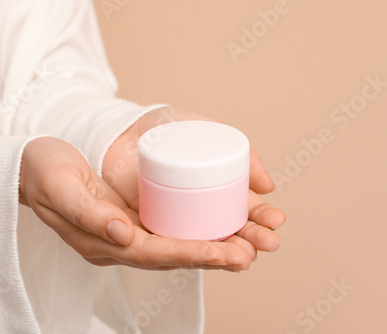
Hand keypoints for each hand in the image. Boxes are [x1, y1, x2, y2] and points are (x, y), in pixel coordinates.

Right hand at [19, 137, 259, 270]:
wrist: (29, 169)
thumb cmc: (42, 173)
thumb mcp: (60, 187)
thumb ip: (89, 213)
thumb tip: (123, 233)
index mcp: (101, 241)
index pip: (154, 253)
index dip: (192, 254)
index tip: (228, 252)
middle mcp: (116, 243)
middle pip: (171, 255)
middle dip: (212, 256)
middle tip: (253, 252)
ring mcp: (123, 233)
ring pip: (173, 245)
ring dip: (210, 247)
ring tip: (248, 245)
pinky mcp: (127, 219)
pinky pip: (166, 230)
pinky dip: (193, 231)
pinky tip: (217, 227)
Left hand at [103, 107, 285, 258]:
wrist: (126, 128)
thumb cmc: (168, 127)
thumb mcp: (208, 131)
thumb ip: (240, 153)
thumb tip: (268, 186)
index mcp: (218, 189)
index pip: (245, 209)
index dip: (262, 217)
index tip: (276, 220)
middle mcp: (201, 209)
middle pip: (231, 231)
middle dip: (252, 240)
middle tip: (268, 244)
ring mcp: (176, 219)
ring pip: (206, 244)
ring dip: (228, 254)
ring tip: (244, 257)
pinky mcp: (150, 226)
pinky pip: (171, 246)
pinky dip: (189, 255)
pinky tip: (207, 259)